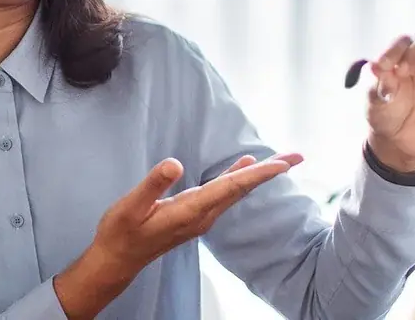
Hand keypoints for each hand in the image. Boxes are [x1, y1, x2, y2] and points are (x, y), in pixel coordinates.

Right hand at [52, 154, 301, 318]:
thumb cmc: (121, 232)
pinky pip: (223, 196)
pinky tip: (241, 170)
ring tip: (279, 162)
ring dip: (256, 176)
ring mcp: (199, 218)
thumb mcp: (131, 206)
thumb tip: (175, 163)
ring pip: (234, 193)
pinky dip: (237, 180)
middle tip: (297, 156)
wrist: (118, 259)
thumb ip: (153, 184)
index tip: (283, 164)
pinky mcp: (193, 217)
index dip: (256, 174)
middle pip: (241, 190)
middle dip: (269, 172)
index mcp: (190, 210)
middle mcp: (201, 216)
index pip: (230, 188)